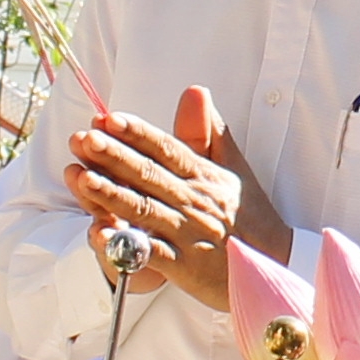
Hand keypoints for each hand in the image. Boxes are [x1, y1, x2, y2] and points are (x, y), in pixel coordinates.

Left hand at [66, 87, 281, 310]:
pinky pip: (151, 255)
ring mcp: (188, 234)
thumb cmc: (250, 216)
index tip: (110, 118)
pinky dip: (126, 245)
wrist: (277, 264)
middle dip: (115, 157)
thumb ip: (210, 131)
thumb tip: (195, 91)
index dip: (138, 133)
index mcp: (204, 176)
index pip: (167, 149)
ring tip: (82, 178)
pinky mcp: (184, 268)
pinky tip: (100, 234)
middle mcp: (194, 202)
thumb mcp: (235, 169)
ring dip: (111, 194)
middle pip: (149, 175)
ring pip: (144, 211)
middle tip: (84, 139)